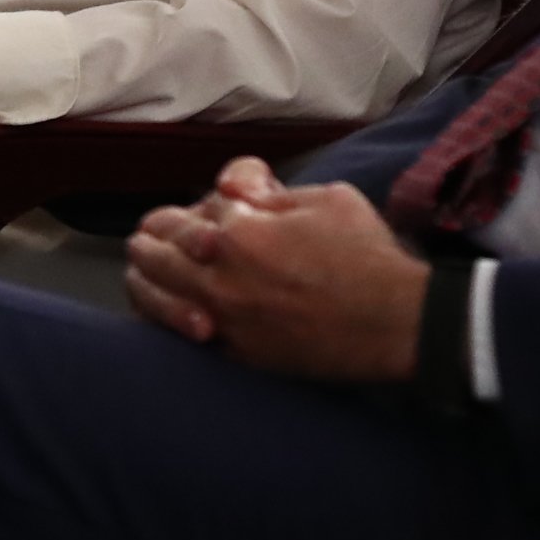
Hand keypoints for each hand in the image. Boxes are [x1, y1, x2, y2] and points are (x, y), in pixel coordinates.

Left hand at [125, 159, 429, 384]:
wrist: (394, 322)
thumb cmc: (366, 255)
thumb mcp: (325, 197)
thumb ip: (269, 190)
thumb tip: (234, 186)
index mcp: (238, 229)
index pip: (190, 210)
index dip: (201, 205)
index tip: (217, 208)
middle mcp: (219, 273)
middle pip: (152, 247)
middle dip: (154, 234)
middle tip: (156, 234)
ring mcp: (223, 317)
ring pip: (150, 292)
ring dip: (145, 273)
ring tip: (145, 265)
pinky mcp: (235, 353)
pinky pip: (175, 335)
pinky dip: (164, 316)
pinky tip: (166, 308)